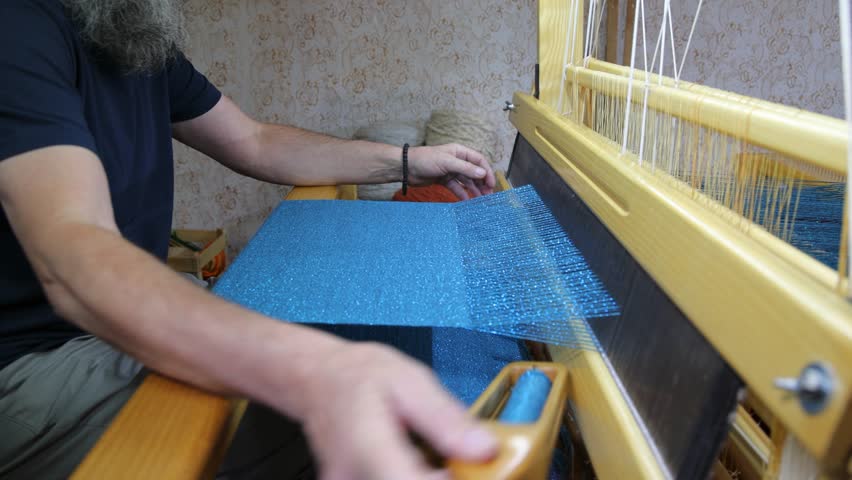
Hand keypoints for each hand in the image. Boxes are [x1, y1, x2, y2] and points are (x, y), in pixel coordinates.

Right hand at [299, 342, 497, 479]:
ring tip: (431, 454)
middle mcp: (353, 477)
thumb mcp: (410, 381)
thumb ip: (446, 419)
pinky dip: (413, 477)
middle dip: (442, 478)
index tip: (468, 469)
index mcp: (369, 446)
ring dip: (428, 477)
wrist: (317, 378)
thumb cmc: (358, 373)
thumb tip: (484, 449)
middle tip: (454, 459)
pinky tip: (417, 462)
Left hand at [407, 144, 496, 199]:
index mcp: (459, 152)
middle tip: (487, 195)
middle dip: (482, 183)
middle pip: (474, 172)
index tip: (491, 184)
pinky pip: (456, 187)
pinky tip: (466, 201)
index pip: (478, 161)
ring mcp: (450, 171)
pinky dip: (462, 194)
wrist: (406, 168)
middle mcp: (457, 160)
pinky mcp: (444, 180)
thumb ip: (465, 168)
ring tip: (480, 200)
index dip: (487, 172)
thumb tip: (482, 173)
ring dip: (474, 189)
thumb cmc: (425, 160)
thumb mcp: (447, 162)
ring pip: (466, 181)